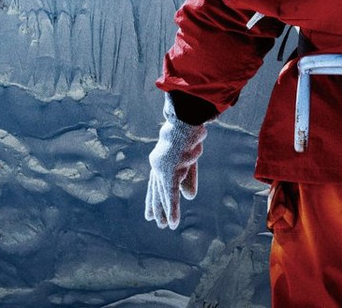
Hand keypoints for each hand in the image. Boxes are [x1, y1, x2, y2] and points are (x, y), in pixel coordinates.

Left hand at [145, 107, 208, 229]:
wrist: (186, 116)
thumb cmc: (189, 129)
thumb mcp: (190, 155)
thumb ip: (188, 176)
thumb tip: (189, 197)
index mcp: (162, 156)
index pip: (157, 180)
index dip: (155, 196)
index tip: (151, 211)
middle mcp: (159, 163)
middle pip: (157, 188)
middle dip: (156, 205)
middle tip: (154, 221)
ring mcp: (163, 167)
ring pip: (162, 194)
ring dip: (163, 211)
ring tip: (164, 226)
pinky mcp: (170, 171)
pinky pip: (171, 194)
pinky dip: (173, 209)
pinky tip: (173, 223)